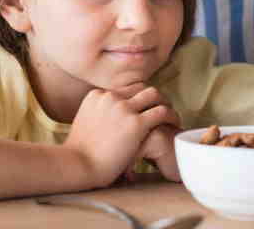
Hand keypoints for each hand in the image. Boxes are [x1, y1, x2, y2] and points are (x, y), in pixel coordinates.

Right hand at [64, 87, 180, 187]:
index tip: (145, 108)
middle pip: (140, 88)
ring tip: (171, 115)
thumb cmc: (79, 154)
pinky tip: (175, 124)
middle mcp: (110, 97)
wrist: (77, 165)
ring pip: (154, 94)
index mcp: (97, 95)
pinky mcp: (136, 123)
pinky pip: (162, 112)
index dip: (138, 98)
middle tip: (162, 108)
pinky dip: (172, 116)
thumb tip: (106, 122)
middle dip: (152, 97)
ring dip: (165, 102)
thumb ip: (97, 116)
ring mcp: (123, 108)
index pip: (125, 90)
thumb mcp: (84, 124)